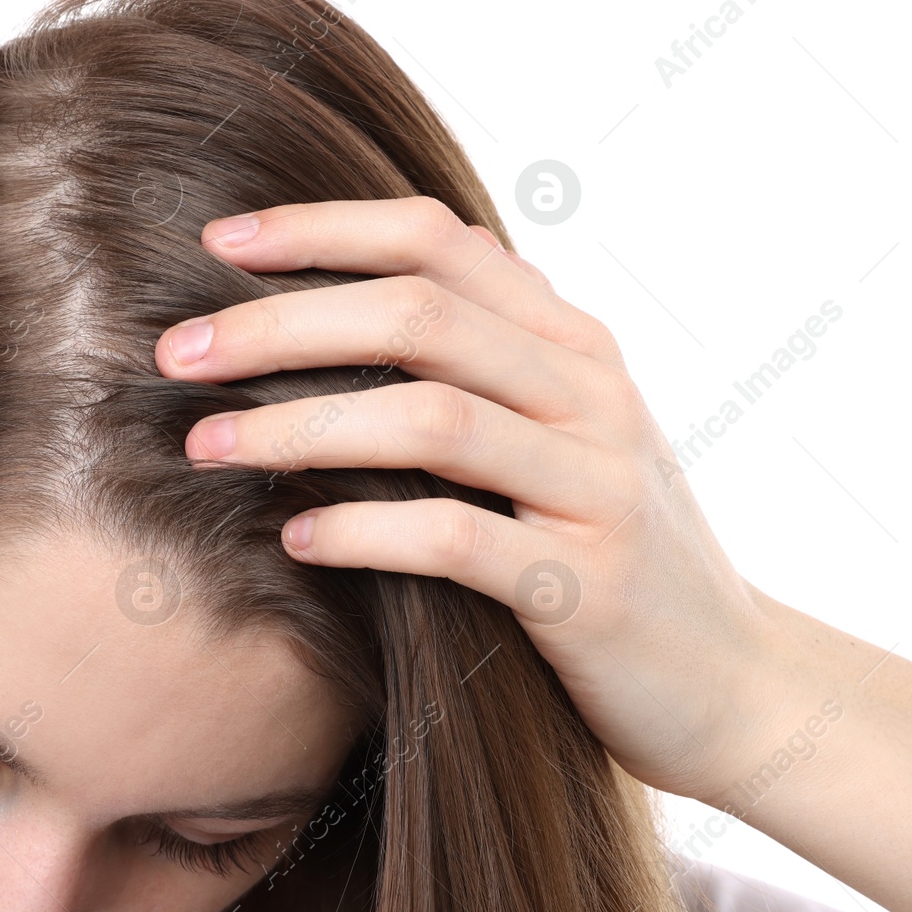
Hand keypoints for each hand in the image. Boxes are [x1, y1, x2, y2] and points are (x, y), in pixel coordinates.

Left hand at [154, 196, 778, 800]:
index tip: (219, 241)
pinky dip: (363, 530)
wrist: (735, 682)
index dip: (323, 230)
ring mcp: (596, 488)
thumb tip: (367, 292)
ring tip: (205, 446)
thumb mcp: (571, 432)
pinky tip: (295, 539)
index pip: (438, 241)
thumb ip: (494, 358)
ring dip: (299, 426)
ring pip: (430, 420)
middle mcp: (591, 395)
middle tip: (176, 355)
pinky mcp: (587, 588)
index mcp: (575, 343)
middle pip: (418, 317)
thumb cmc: (615, 548)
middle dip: (279, 325)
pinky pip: (456, 540)